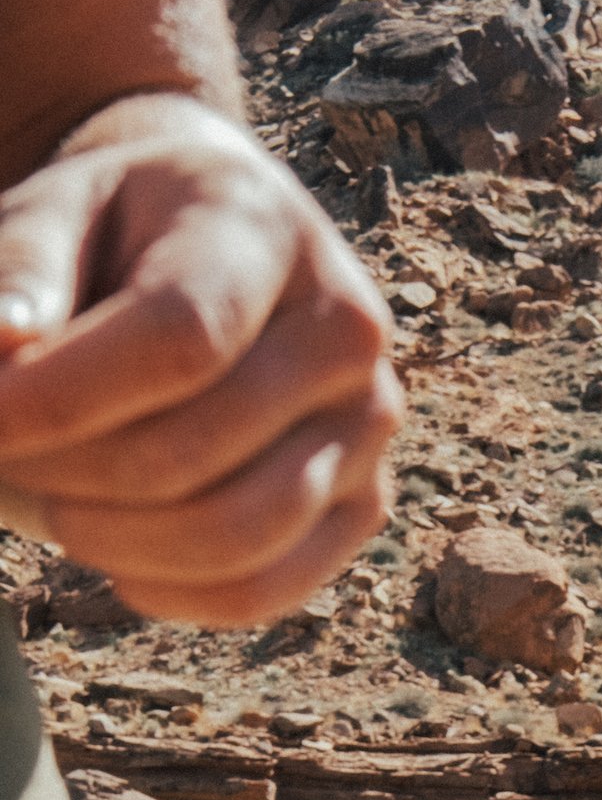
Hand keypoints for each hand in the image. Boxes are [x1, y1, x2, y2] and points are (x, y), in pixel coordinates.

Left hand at [0, 95, 400, 625]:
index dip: (68, 397)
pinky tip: (111, 557)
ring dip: (114, 540)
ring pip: (236, 535)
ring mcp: (366, 428)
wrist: (221, 247)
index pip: (182, 338)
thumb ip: (23, 262)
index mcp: (266, 230)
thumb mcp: (60, 207)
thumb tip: (3, 343)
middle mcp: (345, 333)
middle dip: (70, 473)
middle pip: (199, 449)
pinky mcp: (365, 504)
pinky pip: (266, 589)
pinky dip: (172, 592)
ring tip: (50, 504)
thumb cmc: (122, 230)